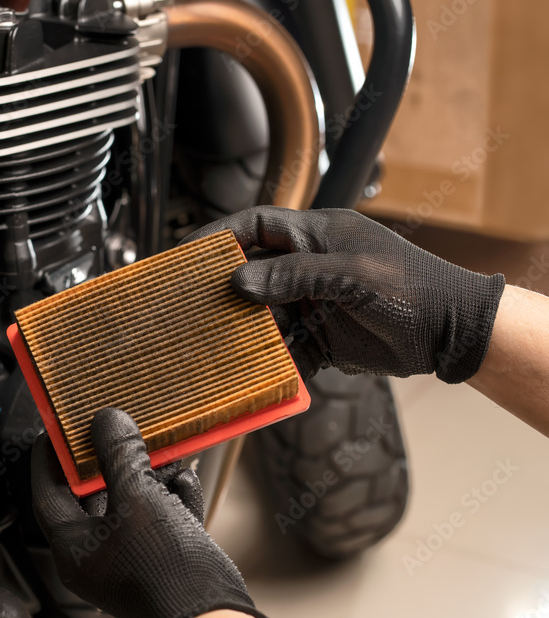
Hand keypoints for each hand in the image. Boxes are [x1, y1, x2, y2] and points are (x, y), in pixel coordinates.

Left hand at [30, 408, 269, 617]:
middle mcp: (97, 556)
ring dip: (147, 474)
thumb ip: (119, 455)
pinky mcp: (161, 559)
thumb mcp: (138, 499)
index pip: (48, 493)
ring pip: (131, 502)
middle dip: (112, 460)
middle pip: (94, 494)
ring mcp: (130, 559)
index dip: (52, 458)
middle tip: (115, 430)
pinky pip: (159, 518)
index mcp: (73, 549)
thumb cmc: (166, 572)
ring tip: (160, 450)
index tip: (58, 429)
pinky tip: (184, 479)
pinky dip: (171, 496)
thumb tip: (107, 420)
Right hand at [185, 206, 504, 382]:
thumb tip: (240, 282)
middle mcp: (308, 267)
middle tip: (192, 307)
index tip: (187, 255)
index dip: (219, 238)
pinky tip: (258, 370)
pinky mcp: (319, 337)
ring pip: (263, 315)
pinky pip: (284, 348)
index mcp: (316, 236)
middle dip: (224, 291)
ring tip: (219, 344)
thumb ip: (294, 275)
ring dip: (245, 331)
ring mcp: (312, 302)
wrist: (452, 334)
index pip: (255, 226)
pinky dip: (271, 361)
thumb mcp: (352, 274)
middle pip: (251, 274)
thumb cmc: (413, 288)